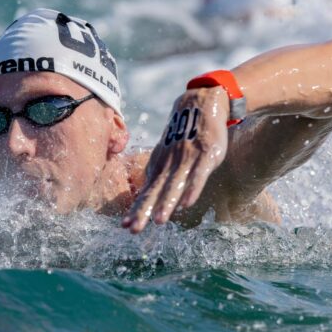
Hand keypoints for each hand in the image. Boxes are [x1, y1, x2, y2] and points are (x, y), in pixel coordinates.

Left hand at [122, 87, 229, 232]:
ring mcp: (188, 158)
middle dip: (144, 211)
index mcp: (160, 165)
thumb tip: (146, 193)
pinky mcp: (207, 154)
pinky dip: (192, 189)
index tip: (124, 226)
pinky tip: (187, 204)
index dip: (135, 209)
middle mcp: (170, 164)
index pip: (145, 191)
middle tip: (134, 230)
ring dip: (166, 203)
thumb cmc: (184, 133)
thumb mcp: (167, 152)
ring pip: (175, 185)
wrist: (201, 101)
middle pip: (156, 191)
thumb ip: (159, 172)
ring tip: (158, 221)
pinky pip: (199, 175)